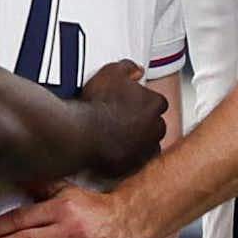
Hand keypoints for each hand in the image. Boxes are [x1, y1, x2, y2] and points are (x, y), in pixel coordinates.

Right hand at [75, 56, 167, 177]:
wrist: (79, 135)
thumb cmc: (95, 104)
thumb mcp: (110, 73)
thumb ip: (127, 68)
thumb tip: (138, 70)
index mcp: (154, 104)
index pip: (158, 103)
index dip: (143, 103)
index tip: (130, 104)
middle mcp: (156, 129)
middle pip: (156, 126)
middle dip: (144, 125)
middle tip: (123, 122)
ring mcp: (145, 151)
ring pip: (148, 148)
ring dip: (138, 144)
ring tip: (117, 139)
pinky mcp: (133, 169)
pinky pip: (134, 165)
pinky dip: (127, 160)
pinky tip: (112, 154)